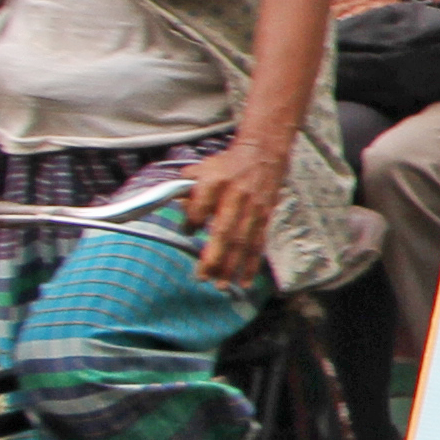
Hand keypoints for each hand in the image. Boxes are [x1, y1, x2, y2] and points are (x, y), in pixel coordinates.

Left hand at [178, 140, 284, 289]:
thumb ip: (185, 189)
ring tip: (221, 285)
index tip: (186, 230)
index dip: (193, 219)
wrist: (263, 154)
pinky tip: (244, 282)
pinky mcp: (264, 218)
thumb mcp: (201, 168)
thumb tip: (175, 209)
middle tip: (203, 276)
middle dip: (214, 256)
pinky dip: (252, 265)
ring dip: (232, 266)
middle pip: (225, 230)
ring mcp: (253, 209)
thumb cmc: (227, 165)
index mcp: (217, 181)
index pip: (202, 204)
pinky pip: (258, 244)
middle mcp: (236, 196)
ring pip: (243, 242)